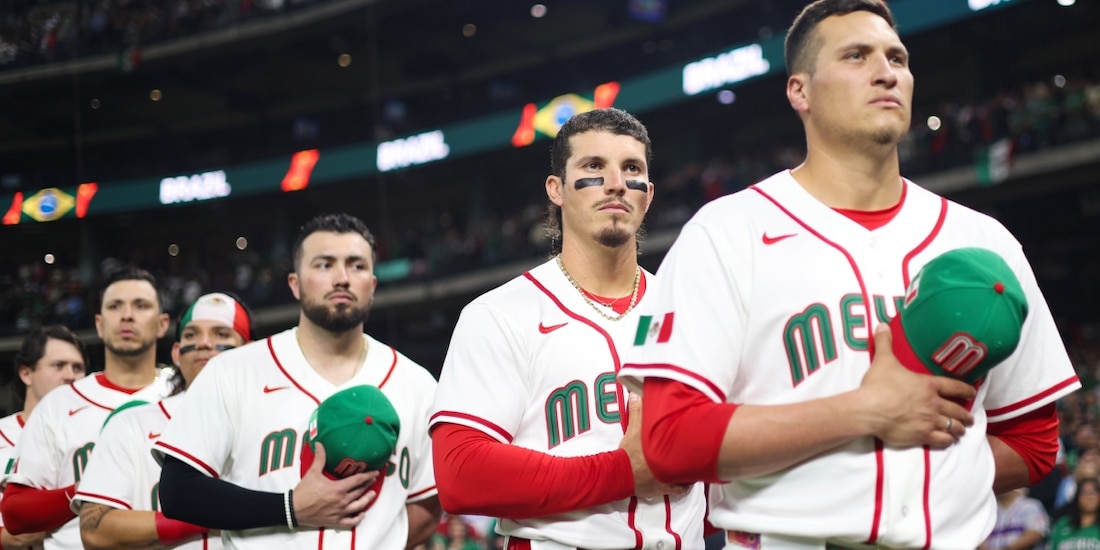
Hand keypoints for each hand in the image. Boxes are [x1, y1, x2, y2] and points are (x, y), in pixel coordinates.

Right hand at [292, 442, 379, 527]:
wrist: (293, 509)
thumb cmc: (303, 492)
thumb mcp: (312, 473)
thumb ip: (319, 458)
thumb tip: (319, 444)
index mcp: (338, 489)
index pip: (358, 480)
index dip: (368, 476)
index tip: (375, 473)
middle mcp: (342, 501)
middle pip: (360, 492)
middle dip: (368, 485)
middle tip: (373, 480)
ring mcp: (339, 512)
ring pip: (358, 506)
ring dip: (367, 500)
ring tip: (372, 494)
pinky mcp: (335, 521)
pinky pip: (350, 522)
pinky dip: (358, 518)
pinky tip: (361, 514)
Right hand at [620, 394, 690, 497]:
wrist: (619, 475)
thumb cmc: (627, 454)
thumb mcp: (632, 430)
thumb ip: (637, 412)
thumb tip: (636, 396)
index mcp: (665, 448)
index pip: (686, 441)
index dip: (695, 438)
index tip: (699, 433)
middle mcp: (671, 464)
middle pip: (692, 460)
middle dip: (695, 455)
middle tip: (698, 450)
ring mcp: (670, 478)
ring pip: (689, 476)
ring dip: (692, 471)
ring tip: (694, 465)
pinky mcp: (665, 489)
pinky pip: (681, 489)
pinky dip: (684, 486)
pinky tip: (686, 482)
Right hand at [857, 324, 974, 448]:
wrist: (869, 409)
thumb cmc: (878, 384)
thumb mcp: (883, 360)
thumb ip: (885, 342)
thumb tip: (882, 325)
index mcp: (928, 385)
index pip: (954, 387)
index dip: (965, 390)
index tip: (972, 393)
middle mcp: (934, 403)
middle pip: (957, 410)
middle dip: (966, 415)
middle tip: (970, 418)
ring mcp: (929, 421)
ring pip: (953, 427)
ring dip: (959, 429)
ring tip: (962, 430)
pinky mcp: (922, 435)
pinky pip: (942, 440)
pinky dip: (948, 440)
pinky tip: (949, 440)